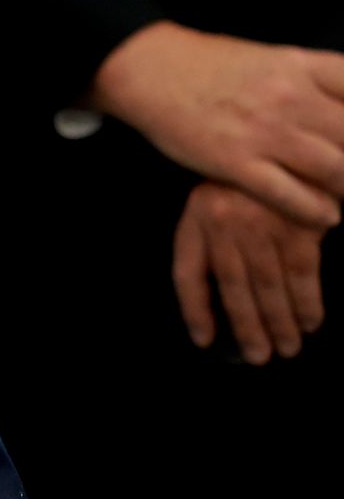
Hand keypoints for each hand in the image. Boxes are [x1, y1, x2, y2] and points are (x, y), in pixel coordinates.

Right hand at [91, 22, 343, 227]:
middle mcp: (290, 97)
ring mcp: (264, 131)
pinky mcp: (236, 162)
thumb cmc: (210, 65)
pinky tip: (326, 216)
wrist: (151, 70)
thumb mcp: (273, 59)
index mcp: (302, 66)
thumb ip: (314, 80)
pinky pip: (290, 195)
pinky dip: (316, 211)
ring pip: (336, 169)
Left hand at [174, 180, 326, 364]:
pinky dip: (307, 302)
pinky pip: (302, 274)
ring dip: (279, 322)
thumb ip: (212, 238)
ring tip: (286, 349)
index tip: (204, 340)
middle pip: (233, 288)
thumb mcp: (215, 198)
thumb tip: (215, 301)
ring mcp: (263, 224)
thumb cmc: (249, 180)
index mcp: (196, 216)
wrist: (289, 142)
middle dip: (247, 327)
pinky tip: (309, 322)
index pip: (188, 274)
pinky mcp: (300, 224)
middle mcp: (225, 222)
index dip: (195, 311)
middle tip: (258, 356)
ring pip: (268, 286)